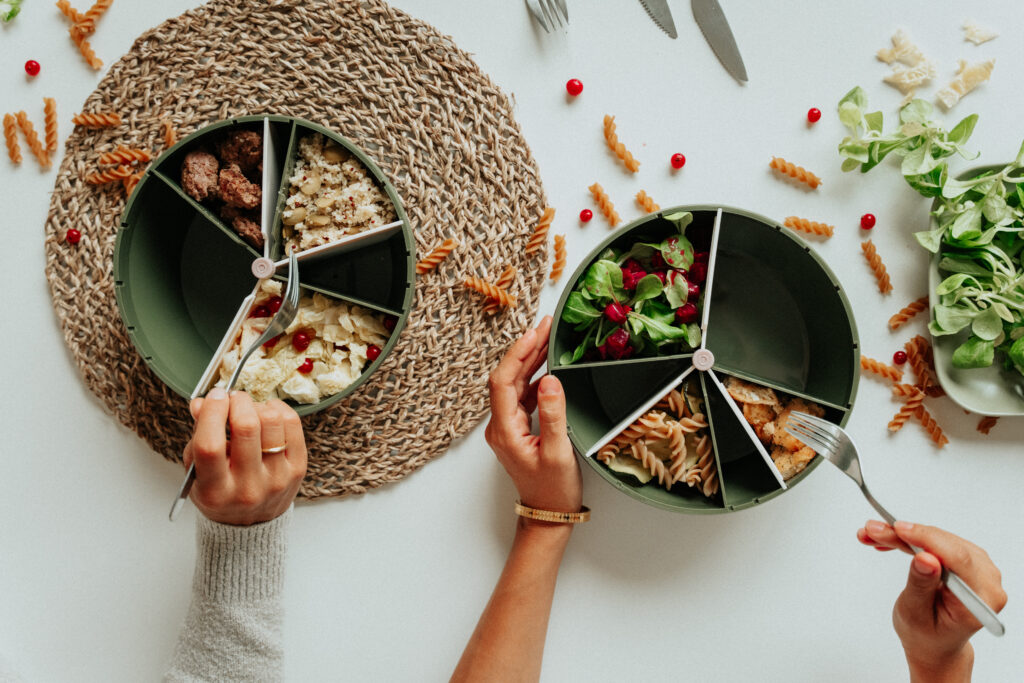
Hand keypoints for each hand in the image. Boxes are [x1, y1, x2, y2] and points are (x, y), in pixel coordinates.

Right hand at [183, 388, 307, 525]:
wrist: (250, 522)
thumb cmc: (220, 492)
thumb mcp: (197, 472)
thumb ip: (198, 436)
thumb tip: (200, 403)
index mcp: (215, 491)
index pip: (210, 445)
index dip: (212, 413)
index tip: (214, 396)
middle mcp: (248, 488)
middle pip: (246, 428)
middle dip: (238, 402)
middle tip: (232, 398)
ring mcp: (277, 479)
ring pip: (272, 422)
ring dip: (258, 405)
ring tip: (249, 409)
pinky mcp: (298, 469)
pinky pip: (293, 424)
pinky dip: (278, 409)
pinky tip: (268, 413)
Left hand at [484, 316, 581, 514]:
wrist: (548, 516)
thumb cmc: (553, 491)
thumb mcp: (558, 453)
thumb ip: (553, 415)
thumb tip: (551, 380)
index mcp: (504, 430)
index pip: (502, 382)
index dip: (517, 354)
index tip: (534, 334)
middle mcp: (500, 426)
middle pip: (508, 378)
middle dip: (526, 349)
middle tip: (547, 326)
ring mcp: (507, 427)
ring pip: (516, 384)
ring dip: (531, 361)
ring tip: (550, 338)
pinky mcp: (517, 429)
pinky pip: (524, 396)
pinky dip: (537, 378)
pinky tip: (551, 368)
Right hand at [857, 520, 1006, 678]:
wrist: (935, 643)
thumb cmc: (927, 635)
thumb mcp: (917, 614)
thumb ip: (921, 586)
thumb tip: (926, 558)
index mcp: (981, 600)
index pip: (958, 558)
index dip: (926, 539)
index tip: (897, 529)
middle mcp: (988, 580)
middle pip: (945, 545)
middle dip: (905, 535)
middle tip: (871, 531)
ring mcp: (979, 568)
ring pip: (938, 539)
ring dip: (904, 535)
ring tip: (873, 535)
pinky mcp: (966, 560)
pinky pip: (937, 541)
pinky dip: (911, 539)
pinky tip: (889, 540)